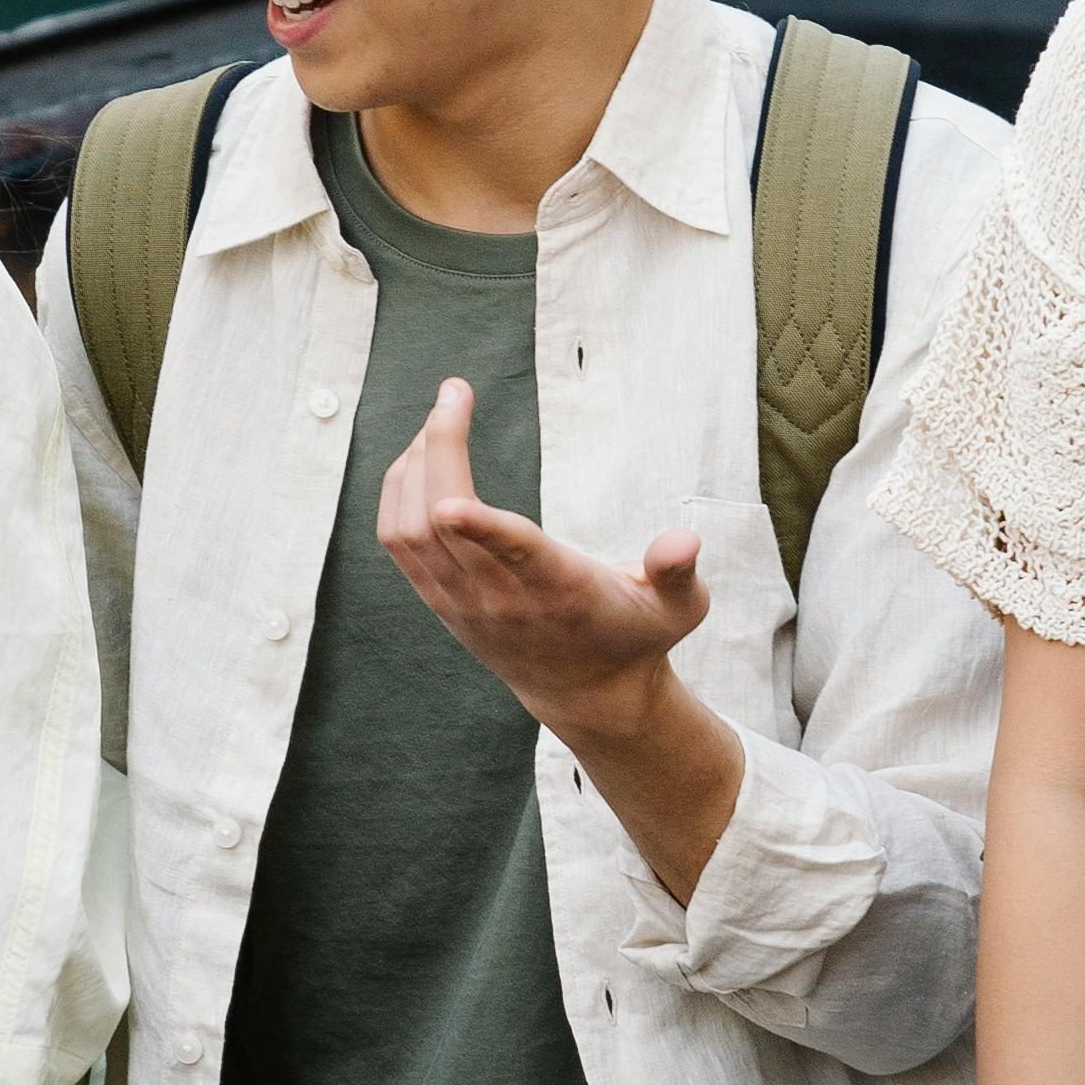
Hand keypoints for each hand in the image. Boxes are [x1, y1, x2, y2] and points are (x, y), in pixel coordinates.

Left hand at [373, 376, 707, 740]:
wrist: (588, 694)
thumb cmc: (636, 635)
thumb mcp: (678, 610)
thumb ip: (677, 572)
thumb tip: (686, 541)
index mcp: (560, 592)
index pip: (515, 557)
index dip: (482, 529)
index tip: (452, 501)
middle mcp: (501, 598)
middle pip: (444, 525)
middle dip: (441, 447)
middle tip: (455, 391)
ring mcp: (463, 601)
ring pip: (411, 529)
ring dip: (417, 462)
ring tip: (443, 416)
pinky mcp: (441, 599)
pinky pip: (399, 539)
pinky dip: (400, 489)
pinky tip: (422, 453)